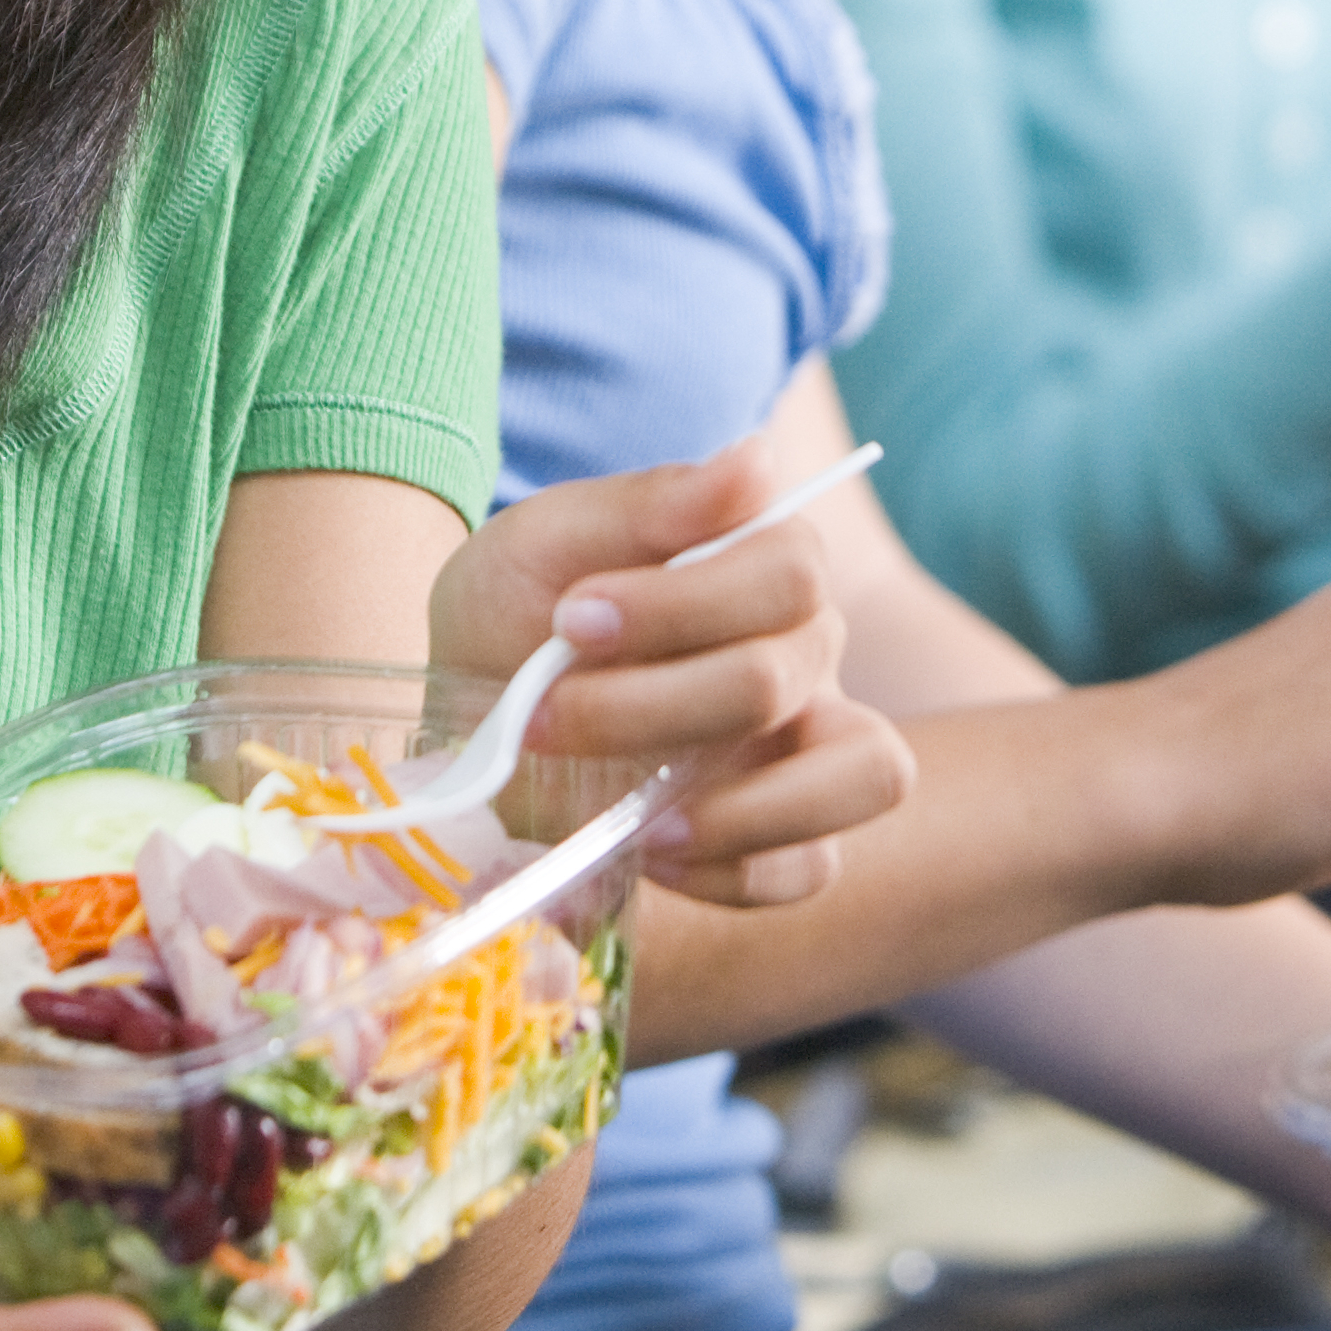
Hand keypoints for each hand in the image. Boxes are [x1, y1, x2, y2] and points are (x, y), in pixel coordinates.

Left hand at [435, 439, 913, 907]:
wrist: (466, 725)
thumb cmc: (514, 618)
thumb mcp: (543, 541)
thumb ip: (648, 503)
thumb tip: (759, 459)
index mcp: (762, 558)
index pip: (789, 570)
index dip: (683, 605)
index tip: (571, 620)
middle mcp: (807, 647)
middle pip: (781, 677)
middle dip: (648, 707)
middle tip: (544, 717)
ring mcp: (805, 746)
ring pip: (863, 774)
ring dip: (739, 807)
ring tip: (640, 822)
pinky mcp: (783, 837)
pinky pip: (812, 867)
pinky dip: (736, 871)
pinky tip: (651, 851)